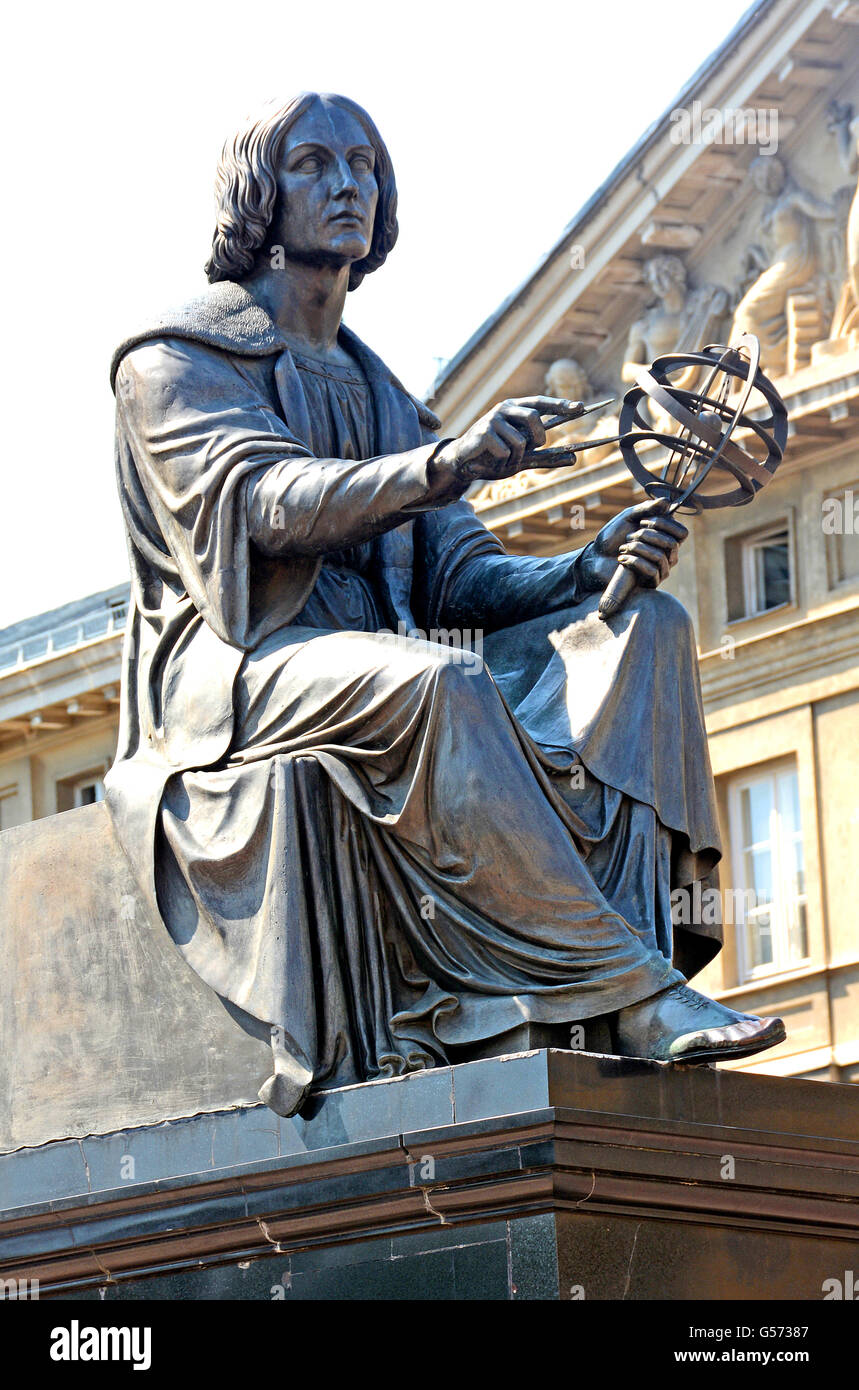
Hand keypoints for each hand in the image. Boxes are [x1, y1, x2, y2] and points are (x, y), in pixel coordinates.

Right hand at [433, 397, 583, 483]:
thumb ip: (547, 457)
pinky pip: (506, 452)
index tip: (581, 408)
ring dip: (516, 458)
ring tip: (505, 460)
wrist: (463, 462)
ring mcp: (493, 419)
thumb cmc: (495, 456)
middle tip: (531, 448)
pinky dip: (504, 462)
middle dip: (537, 438)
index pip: (541, 403)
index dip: (560, 405)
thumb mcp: (523, 457)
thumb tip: (574, 458)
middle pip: (534, 418)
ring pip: (520, 441)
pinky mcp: (484, 433)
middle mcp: (504, 409)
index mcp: (515, 409)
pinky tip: (493, 460)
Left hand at [579, 498, 687, 592]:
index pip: (682, 533)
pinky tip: (622, 559)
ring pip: (660, 557)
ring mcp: (661, 569)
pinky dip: (634, 562)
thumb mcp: (629, 517)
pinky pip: (652, 571)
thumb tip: (667, 502)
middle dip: (647, 536)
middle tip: (629, 535)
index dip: (665, 524)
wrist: (596, 558)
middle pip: (672, 544)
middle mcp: (668, 554)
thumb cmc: (613, 536)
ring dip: (638, 548)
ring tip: (623, 547)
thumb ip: (647, 508)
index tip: (643, 521)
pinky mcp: (650, 582)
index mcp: (666, 537)